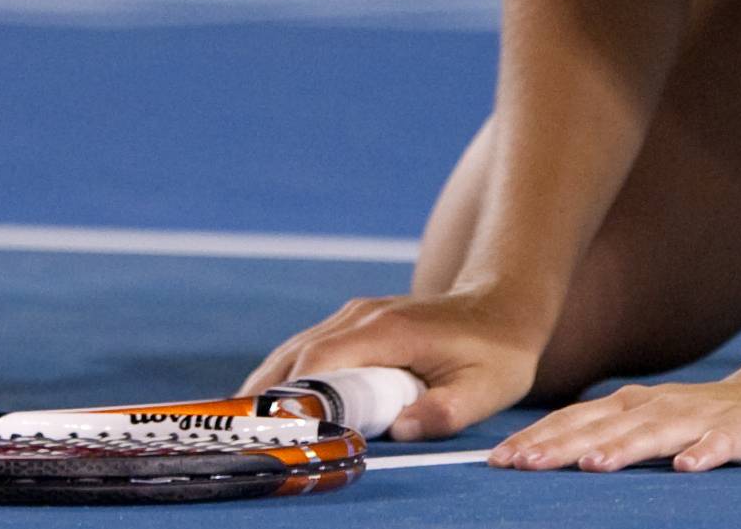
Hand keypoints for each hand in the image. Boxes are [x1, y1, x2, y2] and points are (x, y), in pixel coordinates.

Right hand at [243, 287, 541, 440]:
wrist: (505, 303)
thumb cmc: (498, 351)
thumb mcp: (486, 389)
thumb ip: (445, 411)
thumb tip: (401, 429)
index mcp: (388, 331)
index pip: (323, 363)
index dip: (293, 398)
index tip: (268, 431)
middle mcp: (362, 316)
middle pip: (296, 356)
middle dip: (264, 394)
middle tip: (235, 437)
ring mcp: (356, 315)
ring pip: (296, 349)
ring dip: (268, 384)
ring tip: (239, 425)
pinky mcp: (355, 322)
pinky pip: (309, 348)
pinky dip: (284, 374)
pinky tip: (267, 403)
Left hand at [488, 374, 740, 472]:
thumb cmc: (705, 420)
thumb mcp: (650, 425)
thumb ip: (608, 436)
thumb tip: (545, 455)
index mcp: (632, 406)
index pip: (576, 420)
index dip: (538, 437)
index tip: (499, 459)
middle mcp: (659, 406)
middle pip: (603, 425)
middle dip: (561, 444)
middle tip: (522, 463)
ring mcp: (700, 417)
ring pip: (655, 432)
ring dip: (623, 447)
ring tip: (591, 465)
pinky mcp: (740, 433)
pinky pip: (721, 443)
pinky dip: (704, 453)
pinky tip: (687, 468)